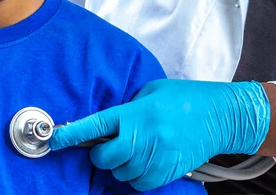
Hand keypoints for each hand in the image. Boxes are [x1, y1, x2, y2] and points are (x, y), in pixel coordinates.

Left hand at [49, 79, 269, 190]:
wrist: (220, 115)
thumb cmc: (184, 98)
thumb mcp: (150, 92)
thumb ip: (127, 108)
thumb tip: (106, 124)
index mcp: (136, 113)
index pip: (96, 125)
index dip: (72, 134)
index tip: (55, 138)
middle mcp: (144, 137)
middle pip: (104, 158)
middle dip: (100, 154)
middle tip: (109, 144)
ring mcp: (157, 158)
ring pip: (120, 173)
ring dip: (120, 165)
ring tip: (136, 149)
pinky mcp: (167, 173)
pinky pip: (138, 184)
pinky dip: (135, 176)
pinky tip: (145, 161)